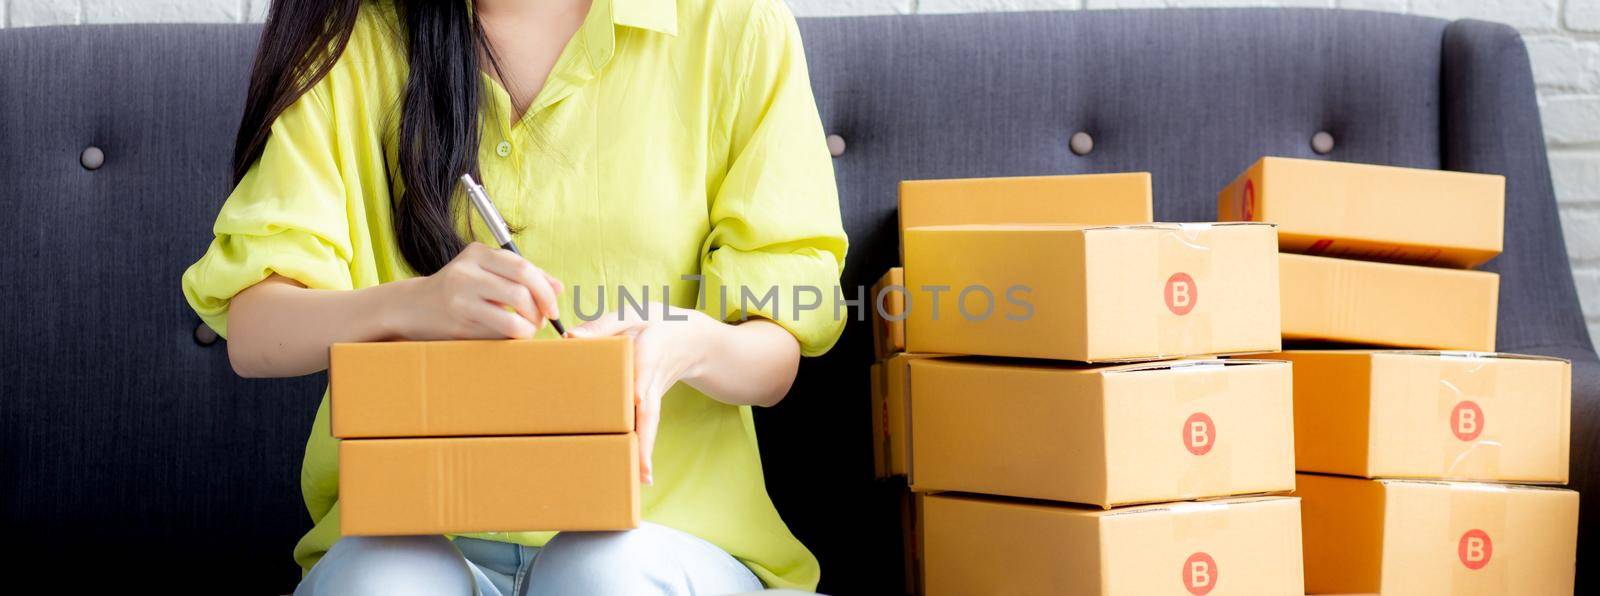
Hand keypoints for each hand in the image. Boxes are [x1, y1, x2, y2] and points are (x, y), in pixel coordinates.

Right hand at [389, 242, 564, 339]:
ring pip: (513, 313)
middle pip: (522, 289)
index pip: (523, 267)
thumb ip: (520, 275)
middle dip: (542, 307)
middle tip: (545, 319)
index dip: (546, 288)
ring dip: (530, 326)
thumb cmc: (458, 289)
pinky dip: (514, 336)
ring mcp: (461, 297)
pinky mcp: (459, 322)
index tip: (553, 306)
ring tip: (529, 329)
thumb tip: (558, 287)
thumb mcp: (485, 272)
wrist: (413, 307)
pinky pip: (499, 331)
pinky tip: (513, 336)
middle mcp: (467, 271)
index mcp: (477, 253)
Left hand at [568, 305, 714, 484]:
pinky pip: (648, 426)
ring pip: (651, 424)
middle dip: (647, 436)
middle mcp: (654, 377)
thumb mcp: (633, 312)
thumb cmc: (656, 322)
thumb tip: (570, 337)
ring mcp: (655, 394)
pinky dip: (645, 449)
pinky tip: (640, 473)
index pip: (645, 365)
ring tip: (644, 478)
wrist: (694, 339)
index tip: (637, 397)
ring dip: (647, 450)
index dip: (640, 380)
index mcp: (651, 348)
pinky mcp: (652, 403)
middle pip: (650, 409)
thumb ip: (603, 325)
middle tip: (644, 464)